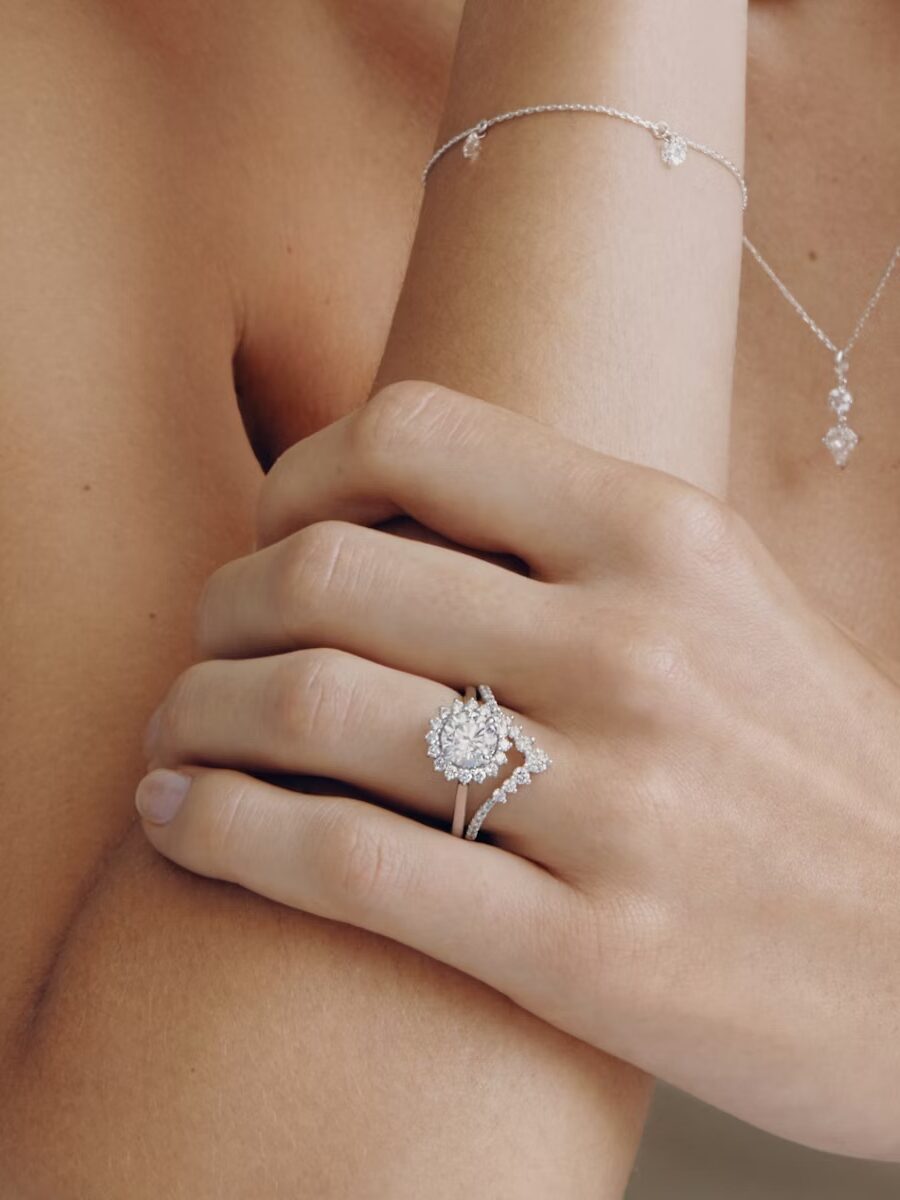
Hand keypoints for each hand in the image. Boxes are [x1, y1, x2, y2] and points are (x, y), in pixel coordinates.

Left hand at [138, 381, 899, 1159]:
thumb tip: (394, 516)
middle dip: (222, 606)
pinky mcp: (586, 953)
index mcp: (667, 538)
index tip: (269, 530)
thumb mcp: (728, 606)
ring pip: (308, 712)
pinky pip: (341, 866)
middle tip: (207, 644)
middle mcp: (634, 649)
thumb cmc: (816, 772)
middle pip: (327, 575)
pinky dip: (221, 829)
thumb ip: (578, 549)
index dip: (297, 475)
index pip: (412, 433)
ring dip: (194, 713)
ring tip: (175, 733)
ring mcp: (613, 803)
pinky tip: (179, 817)